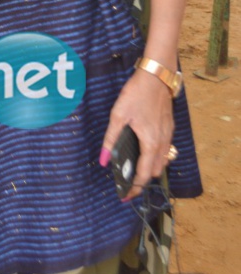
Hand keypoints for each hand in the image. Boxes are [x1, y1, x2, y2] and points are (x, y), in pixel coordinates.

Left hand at [100, 68, 173, 199]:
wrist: (156, 76)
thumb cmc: (137, 94)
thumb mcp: (118, 115)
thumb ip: (111, 139)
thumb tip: (104, 160)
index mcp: (151, 143)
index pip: (144, 175)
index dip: (135, 188)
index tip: (125, 196)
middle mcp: (163, 143)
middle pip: (154, 172)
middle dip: (142, 180)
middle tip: (126, 182)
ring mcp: (168, 135)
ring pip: (161, 162)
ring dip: (149, 169)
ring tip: (133, 168)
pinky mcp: (169, 128)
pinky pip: (164, 150)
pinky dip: (155, 157)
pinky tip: (143, 150)